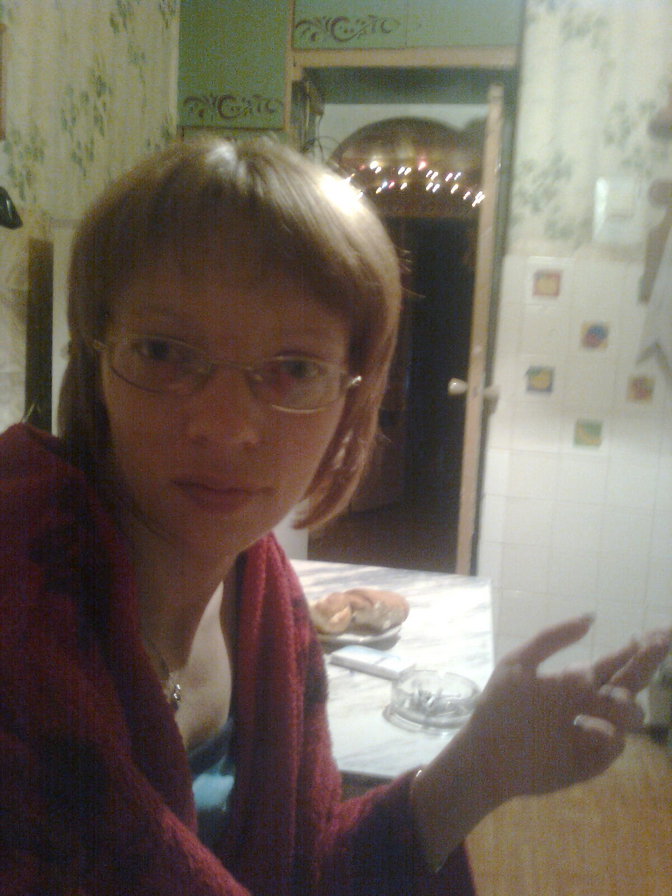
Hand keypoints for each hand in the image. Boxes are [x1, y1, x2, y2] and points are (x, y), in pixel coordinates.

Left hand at [410, 617, 669, 870]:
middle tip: (660, 645)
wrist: (484, 754)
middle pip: (629, 685)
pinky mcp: (590, 762)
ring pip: (629, 716)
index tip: (659, 633)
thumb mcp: (519, 663)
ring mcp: (592, 733)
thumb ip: (553, 638)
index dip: (636, 649)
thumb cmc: (498, 707)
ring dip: (626, 705)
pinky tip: (590, 729)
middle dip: (646, 665)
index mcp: (575, 682)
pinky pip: (614, 747)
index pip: (614, 662)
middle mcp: (589, 706)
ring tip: (612, 699)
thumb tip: (592, 617)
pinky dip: (609, 736)